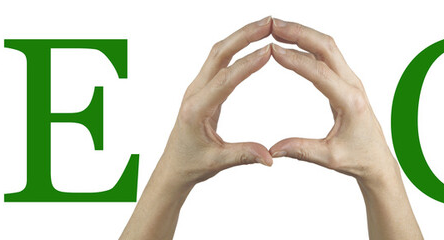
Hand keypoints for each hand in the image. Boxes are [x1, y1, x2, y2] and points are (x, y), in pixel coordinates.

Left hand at [121, 16, 273, 239]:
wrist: (173, 166)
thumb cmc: (191, 164)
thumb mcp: (217, 162)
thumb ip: (244, 155)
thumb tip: (270, 157)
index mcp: (195, 109)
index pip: (225, 80)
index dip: (247, 64)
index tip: (268, 50)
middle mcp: (194, 93)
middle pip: (219, 55)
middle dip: (243, 36)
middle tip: (268, 23)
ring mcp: (198, 88)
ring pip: (219, 54)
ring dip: (240, 37)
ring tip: (264, 26)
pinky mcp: (203, 88)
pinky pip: (220, 61)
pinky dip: (236, 47)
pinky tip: (251, 41)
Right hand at [268, 18, 422, 239]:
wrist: (378, 159)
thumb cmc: (358, 158)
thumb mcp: (329, 158)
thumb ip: (301, 150)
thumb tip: (273, 149)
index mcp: (351, 101)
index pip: (319, 73)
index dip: (294, 60)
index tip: (272, 49)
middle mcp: (353, 85)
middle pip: (326, 48)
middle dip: (299, 33)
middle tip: (273, 25)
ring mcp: (350, 80)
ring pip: (327, 47)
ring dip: (303, 34)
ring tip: (277, 28)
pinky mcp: (345, 81)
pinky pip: (327, 55)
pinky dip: (308, 43)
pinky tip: (291, 41)